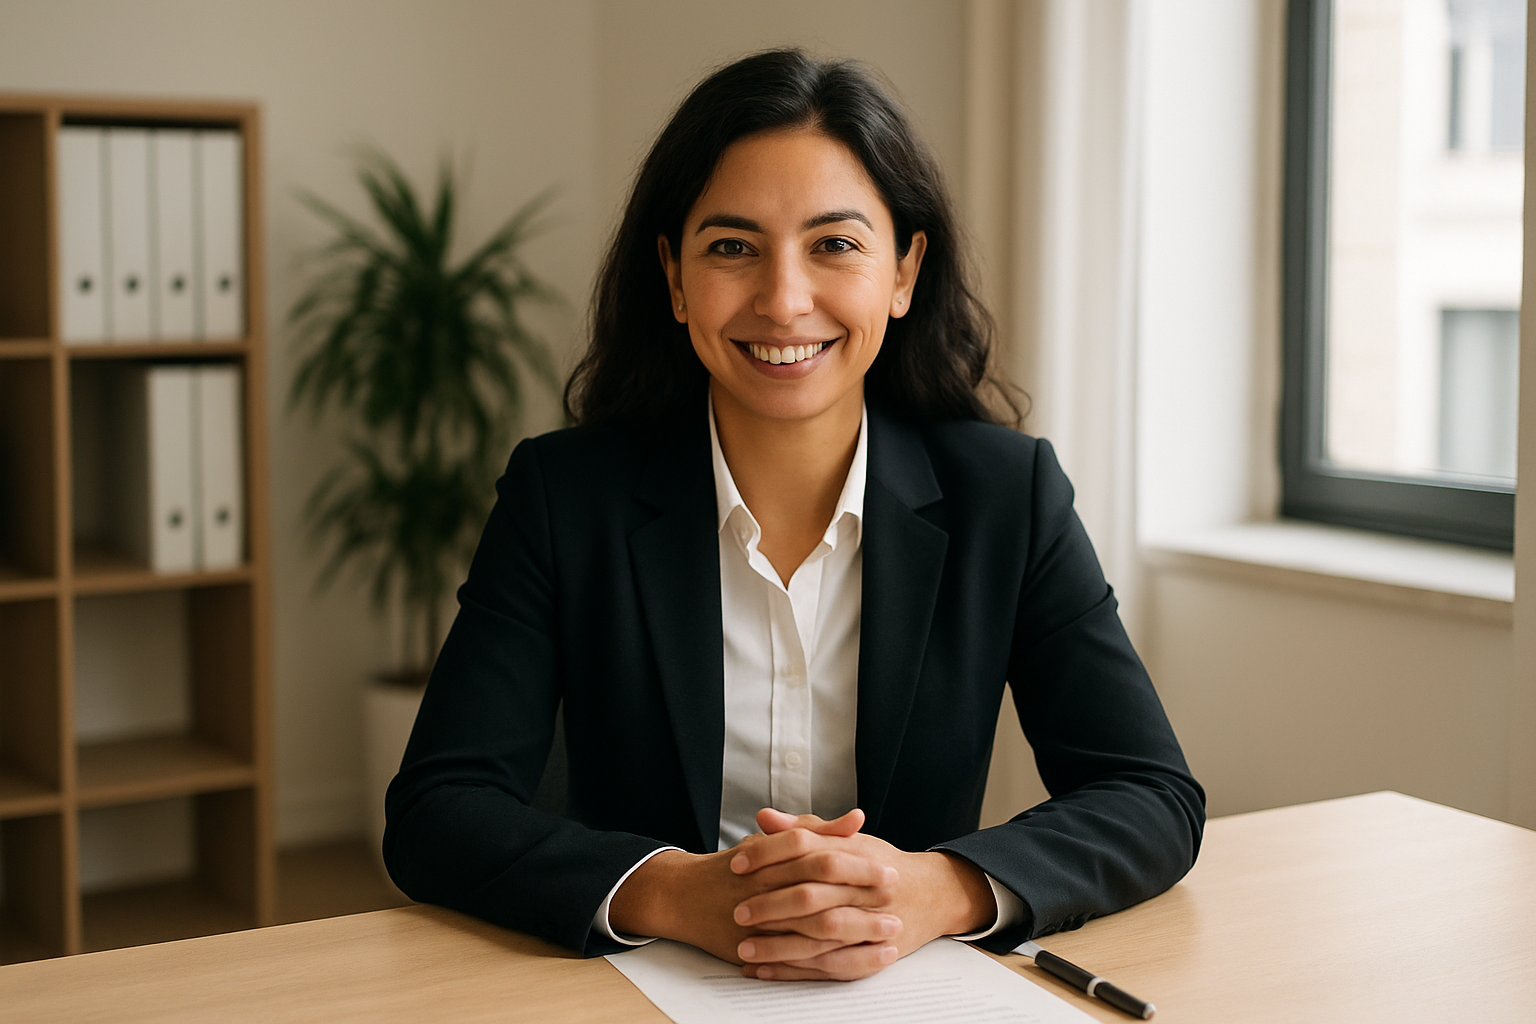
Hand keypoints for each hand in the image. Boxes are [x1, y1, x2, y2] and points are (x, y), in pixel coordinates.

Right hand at [605, 812, 897, 967]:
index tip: (890, 867)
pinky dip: (836, 960)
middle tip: (896, 900)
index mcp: (772, 857)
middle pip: (821, 895)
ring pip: (814, 931)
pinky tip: (864, 958)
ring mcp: (760, 922)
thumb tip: (857, 818)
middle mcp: (764, 888)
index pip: (820, 857)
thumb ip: (817, 830)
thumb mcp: (774, 842)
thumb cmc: (737, 866)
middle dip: (863, 899)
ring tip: (890, 931)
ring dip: (857, 932)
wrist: (684, 896)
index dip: (858, 864)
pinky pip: (803, 961)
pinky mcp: (758, 949)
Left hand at [728, 808, 995, 980]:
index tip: (737, 863)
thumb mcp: (846, 840)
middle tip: (738, 911)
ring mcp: (870, 923)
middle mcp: (862, 888)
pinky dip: (796, 971)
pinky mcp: (871, 953)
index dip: (769, 855)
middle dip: (772, 906)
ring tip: (745, 948)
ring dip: (780, 946)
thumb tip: (763, 817)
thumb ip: (804, 829)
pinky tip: (766, 970)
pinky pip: (831, 967)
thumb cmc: (880, 863)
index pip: (806, 849)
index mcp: (853, 854)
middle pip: (812, 896)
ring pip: (820, 937)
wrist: (932, 894)